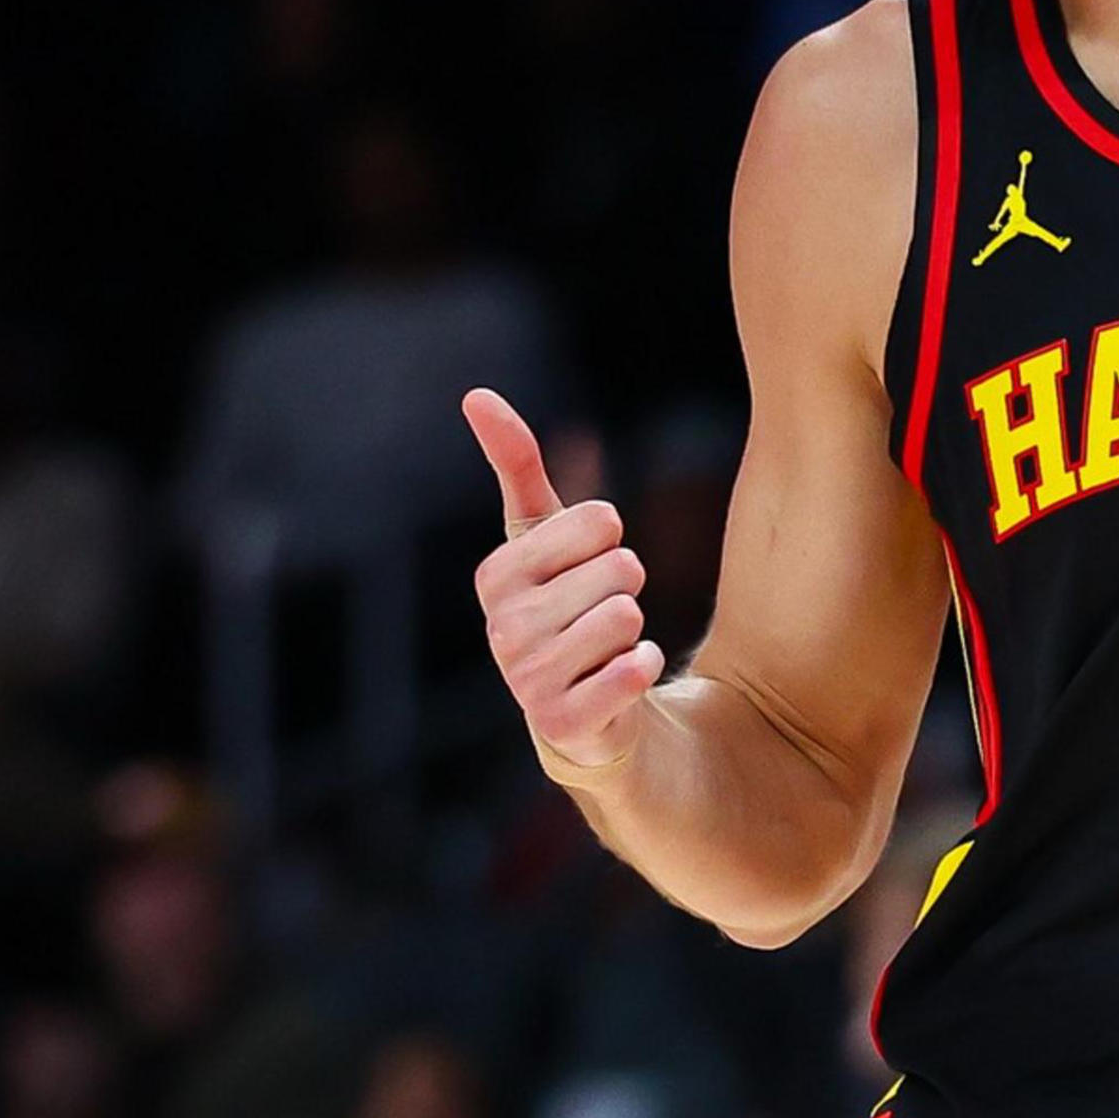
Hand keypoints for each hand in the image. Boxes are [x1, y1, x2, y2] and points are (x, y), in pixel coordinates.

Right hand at [466, 387, 664, 782]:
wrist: (586, 710)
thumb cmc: (566, 608)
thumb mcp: (544, 535)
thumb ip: (516, 464)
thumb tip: (475, 394)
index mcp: (496, 575)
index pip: (600, 521)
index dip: (611, 544)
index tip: (586, 572)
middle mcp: (502, 628)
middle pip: (622, 567)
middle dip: (627, 588)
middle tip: (601, 616)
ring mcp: (527, 680)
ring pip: (628, 615)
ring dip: (634, 633)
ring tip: (605, 651)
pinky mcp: (563, 722)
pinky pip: (632, 672)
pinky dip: (643, 669)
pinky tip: (619, 680)